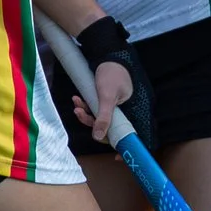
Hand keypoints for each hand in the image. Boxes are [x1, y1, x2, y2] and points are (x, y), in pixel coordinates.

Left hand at [67, 15, 154, 147]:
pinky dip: (86, 107)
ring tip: (76, 104)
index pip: (135, 135)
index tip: (117, 158)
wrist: (106, 52)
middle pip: (112, 130)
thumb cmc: (112, 72)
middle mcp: (128, 111)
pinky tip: (77, 99)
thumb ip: (103, 117)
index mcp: (135, 111)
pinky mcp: (107, 102)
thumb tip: (97, 137)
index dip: (127, 147)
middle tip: (80, 114)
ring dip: (86, 115)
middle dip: (93, 124)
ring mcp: (117, 107)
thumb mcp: (106, 96)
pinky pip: (97, 111)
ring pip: (102, 121)